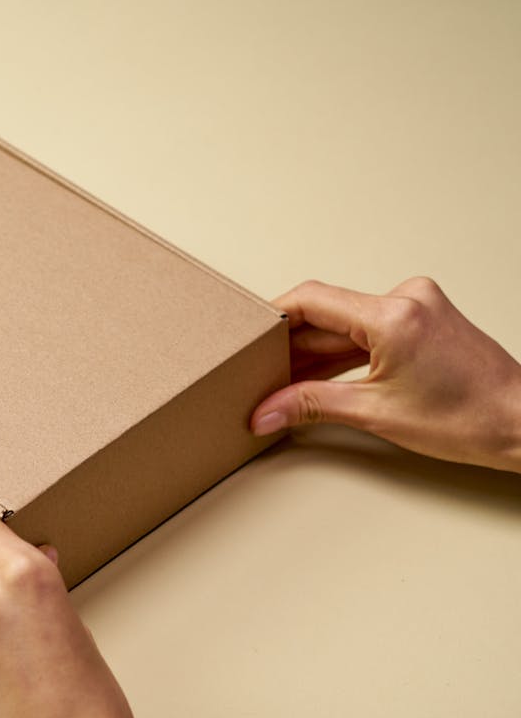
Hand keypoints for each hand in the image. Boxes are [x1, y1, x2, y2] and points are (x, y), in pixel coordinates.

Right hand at [251, 277, 520, 473]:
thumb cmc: (469, 418)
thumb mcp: (376, 414)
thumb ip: (311, 405)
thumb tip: (267, 411)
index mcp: (394, 314)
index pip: (311, 300)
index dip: (272, 318)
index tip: (247, 337)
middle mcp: (406, 299)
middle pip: (326, 314)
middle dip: (291, 346)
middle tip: (260, 374)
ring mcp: (417, 306)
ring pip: (345, 324)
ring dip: (315, 353)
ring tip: (286, 383)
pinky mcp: (423, 319)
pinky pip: (367, 329)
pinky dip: (343, 353)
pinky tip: (319, 377)